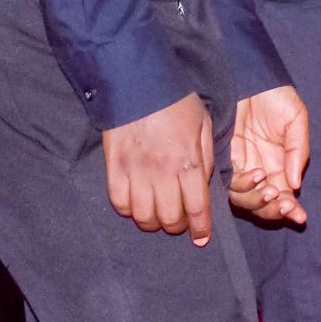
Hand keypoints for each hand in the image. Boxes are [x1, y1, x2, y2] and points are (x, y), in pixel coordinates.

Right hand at [105, 93, 215, 244]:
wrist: (138, 82)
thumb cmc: (176, 102)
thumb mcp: (203, 126)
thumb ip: (206, 158)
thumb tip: (204, 186)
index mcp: (189, 162)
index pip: (197, 208)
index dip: (200, 228)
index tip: (201, 238)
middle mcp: (163, 172)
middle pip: (169, 218)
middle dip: (177, 227)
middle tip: (179, 223)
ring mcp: (136, 172)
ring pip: (144, 216)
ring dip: (153, 222)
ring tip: (158, 216)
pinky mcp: (114, 167)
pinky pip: (119, 203)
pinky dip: (128, 210)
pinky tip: (136, 204)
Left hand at [229, 85, 311, 225]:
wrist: (245, 74)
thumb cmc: (274, 94)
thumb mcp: (295, 119)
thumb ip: (298, 150)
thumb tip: (295, 184)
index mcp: (279, 165)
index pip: (283, 196)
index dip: (290, 209)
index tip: (299, 215)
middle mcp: (258, 171)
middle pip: (263, 204)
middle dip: (274, 209)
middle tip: (283, 203)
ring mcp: (239, 166)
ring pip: (245, 199)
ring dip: (260, 200)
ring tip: (271, 188)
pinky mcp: (221, 159)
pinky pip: (229, 182)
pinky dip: (244, 184)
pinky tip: (257, 174)